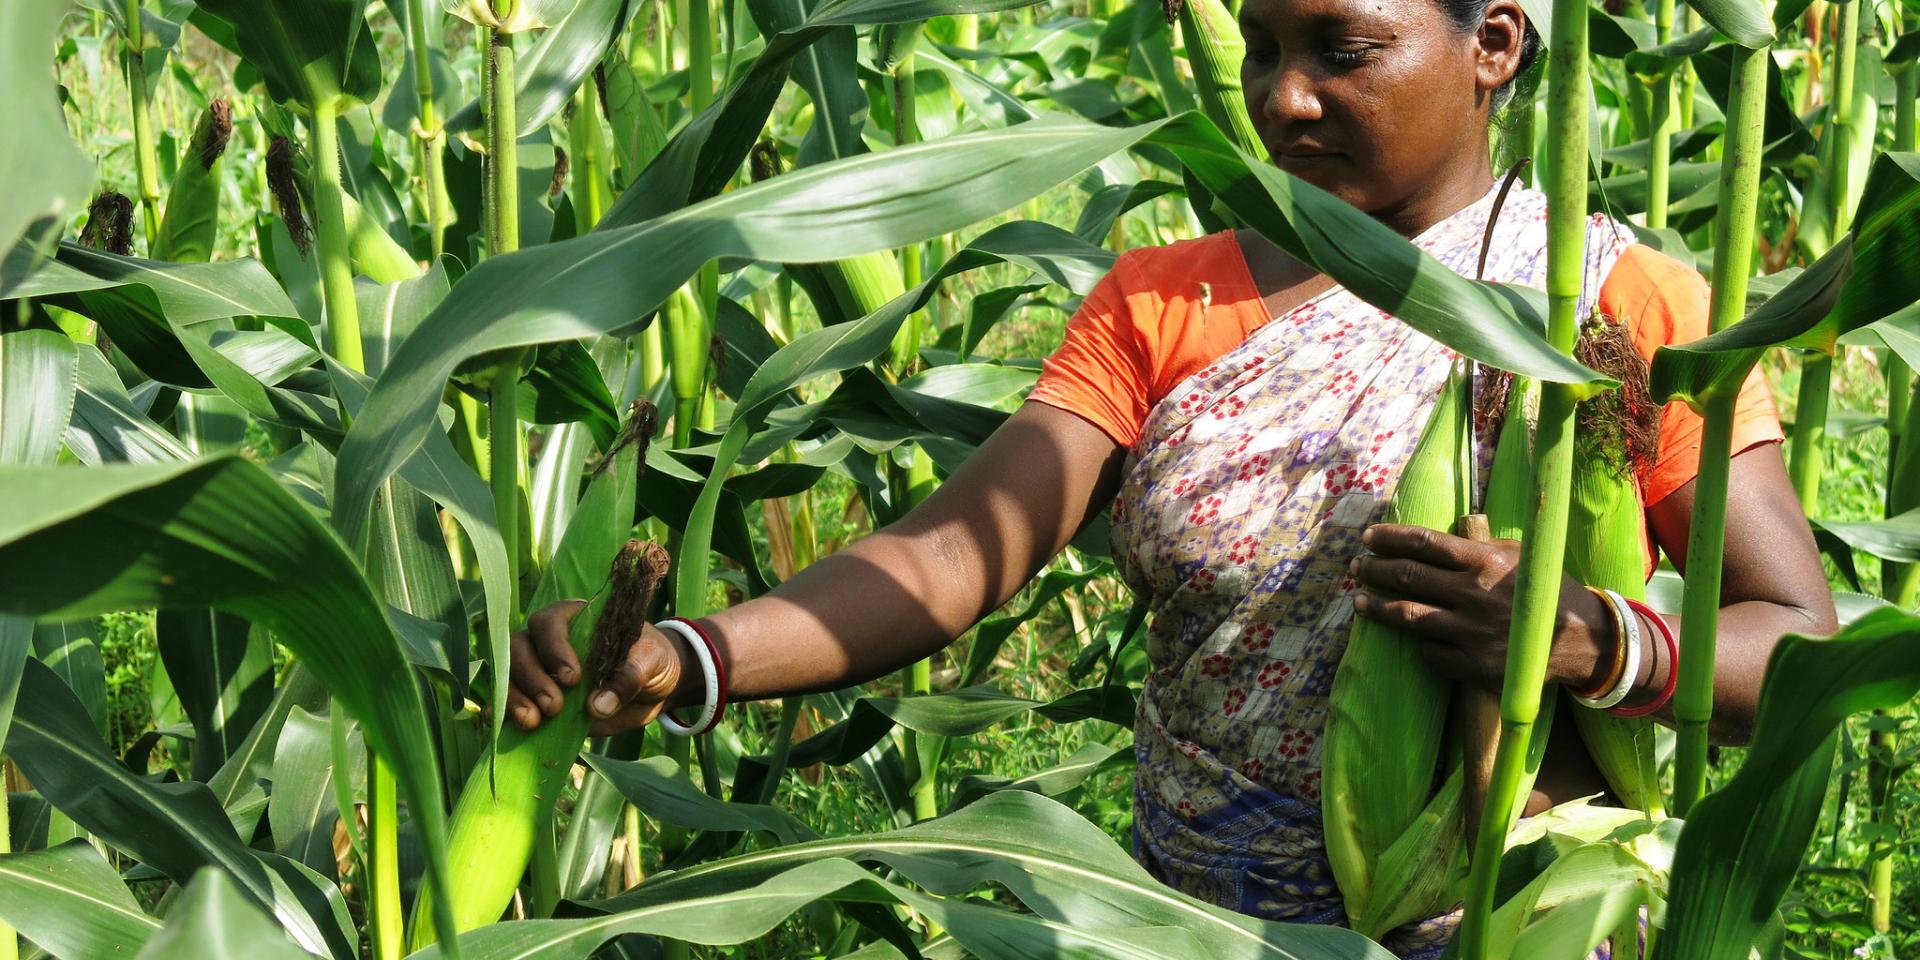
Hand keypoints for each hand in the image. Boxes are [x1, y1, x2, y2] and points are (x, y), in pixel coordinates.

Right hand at [506, 599, 697, 735]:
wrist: (653, 688)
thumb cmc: (650, 659)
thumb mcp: (650, 660)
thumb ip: (628, 676)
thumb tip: (598, 706)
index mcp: (575, 618)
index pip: (548, 622)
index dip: (553, 647)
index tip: (572, 677)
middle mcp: (548, 641)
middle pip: (519, 649)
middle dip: (531, 678)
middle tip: (554, 706)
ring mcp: (538, 670)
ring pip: (508, 675)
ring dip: (514, 698)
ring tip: (533, 721)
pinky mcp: (537, 698)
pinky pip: (507, 701)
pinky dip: (505, 713)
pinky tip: (515, 727)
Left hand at [1348, 523, 1613, 692]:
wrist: (1584, 642)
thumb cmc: (1546, 591)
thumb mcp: (1520, 556)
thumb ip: (1481, 546)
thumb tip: (1441, 537)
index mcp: (1484, 562)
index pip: (1424, 543)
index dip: (1389, 538)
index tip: (1367, 537)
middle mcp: (1473, 594)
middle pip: (1408, 577)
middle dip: (1374, 570)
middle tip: (1355, 567)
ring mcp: (1472, 632)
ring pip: (1409, 617)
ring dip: (1378, 608)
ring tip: (1359, 602)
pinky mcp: (1475, 665)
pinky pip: (1431, 654)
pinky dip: (1418, 645)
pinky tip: (1407, 638)